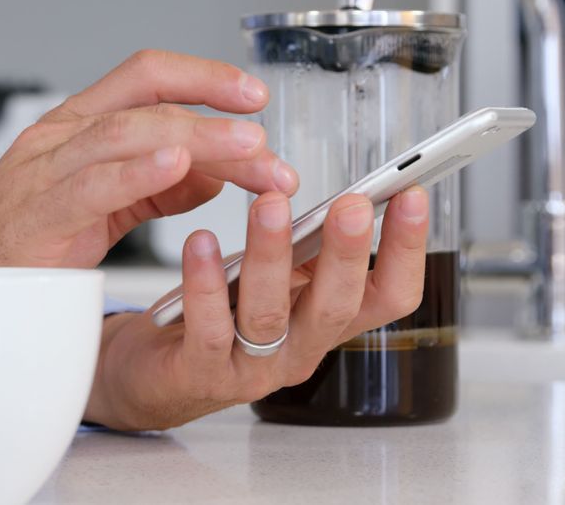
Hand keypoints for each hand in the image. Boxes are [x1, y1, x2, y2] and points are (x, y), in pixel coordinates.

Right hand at [0, 50, 297, 268]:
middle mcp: (61, 138)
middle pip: (149, 105)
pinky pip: (93, 184)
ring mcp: (46, 171)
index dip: (203, 77)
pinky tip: (178, 165)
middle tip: (268, 148)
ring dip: (198, 139)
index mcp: (76, 127)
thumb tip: (213, 174)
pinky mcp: (39, 213)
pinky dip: (139, 170)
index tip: (253, 98)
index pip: (145, 77)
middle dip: (218, 120)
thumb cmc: (21, 241)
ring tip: (249, 152)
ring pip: (129, 134)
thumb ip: (154, 187)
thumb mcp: (99, 205)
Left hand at [82, 186, 429, 430]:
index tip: (412, 195)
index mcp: (324, 322)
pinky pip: (208, 327)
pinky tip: (201, 241)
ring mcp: (250, 369)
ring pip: (269, 314)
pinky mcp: (199, 373)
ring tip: (270, 207)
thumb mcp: (272, 278)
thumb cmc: (217, 313)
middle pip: (337, 308)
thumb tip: (332, 193)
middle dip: (348, 254)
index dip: (408, 251)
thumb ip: (302, 248)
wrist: (153, 371)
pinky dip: (204, 283)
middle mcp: (297, 351)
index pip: (389, 298)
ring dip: (272, 257)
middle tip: (353, 204)